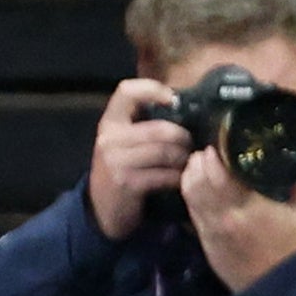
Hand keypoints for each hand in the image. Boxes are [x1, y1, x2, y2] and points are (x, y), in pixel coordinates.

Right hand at [87, 79, 191, 241]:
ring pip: (166, 152)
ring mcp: (116, 162)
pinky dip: (178, 177)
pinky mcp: (127, 183)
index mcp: (110, 122)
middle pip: (161, 129)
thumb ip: (145, 122)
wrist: (103, 207)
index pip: (126, 91)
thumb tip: (183, 104)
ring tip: (187, 161)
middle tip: (191, 145)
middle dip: (183, 138)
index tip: (173, 98)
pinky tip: (179, 179)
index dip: (152, 89)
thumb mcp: (125, 141)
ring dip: (184, 158)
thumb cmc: (123, 167)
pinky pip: (166, 175)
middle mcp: (109, 139)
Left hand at [183, 146, 295, 293]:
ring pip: (189, 192)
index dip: (214, 156)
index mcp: (250, 208)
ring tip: (199, 161)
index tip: (218, 142)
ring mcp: (209, 226)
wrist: (269, 284)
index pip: (221, 175)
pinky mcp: (202, 234)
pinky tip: (195, 180)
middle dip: (199, 160)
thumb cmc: (286, 247)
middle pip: (199, 180)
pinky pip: (189, 206)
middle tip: (207, 149)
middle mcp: (224, 215)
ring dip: (190, 173)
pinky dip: (189, 189)